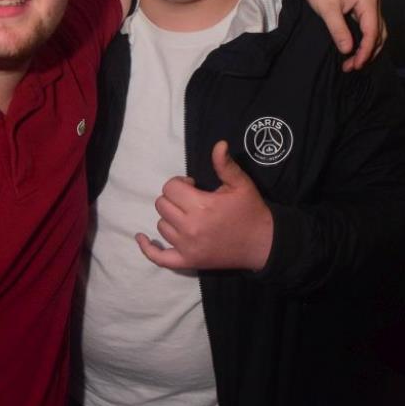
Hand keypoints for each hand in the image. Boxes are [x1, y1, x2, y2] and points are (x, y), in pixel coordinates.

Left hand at [136, 141, 273, 271]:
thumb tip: (219, 144)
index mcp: (202, 206)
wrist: (263, 243)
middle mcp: (190, 227)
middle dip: (174, 198)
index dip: (181, 183)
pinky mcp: (188, 261)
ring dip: (170, 218)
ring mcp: (187, 247)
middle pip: (162, 204)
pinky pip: (159, 257)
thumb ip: (225, 165)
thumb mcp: (241, 184)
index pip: (171, 187)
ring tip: (188, 216)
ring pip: (161, 225)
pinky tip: (142, 237)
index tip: (194, 186)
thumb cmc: (250, 211)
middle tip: (191, 200)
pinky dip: (148, 248)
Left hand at [302, 0, 385, 71]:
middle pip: (379, 34)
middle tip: (352, 67)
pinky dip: (363, 41)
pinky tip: (354, 51)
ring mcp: (369, 6)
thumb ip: (338, 30)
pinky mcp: (361, 8)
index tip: (356, 64)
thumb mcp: (328, 9)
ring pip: (375, 32)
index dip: (365, 51)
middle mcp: (373, 3)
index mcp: (368, 1)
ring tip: (352, 63)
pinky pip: (368, 28)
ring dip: (366, 49)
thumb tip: (347, 50)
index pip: (372, 31)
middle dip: (367, 53)